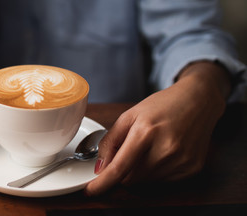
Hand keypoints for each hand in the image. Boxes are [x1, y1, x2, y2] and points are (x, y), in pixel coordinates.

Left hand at [85, 61, 230, 195]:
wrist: (198, 100)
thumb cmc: (162, 105)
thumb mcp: (129, 115)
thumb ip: (110, 141)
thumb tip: (100, 167)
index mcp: (146, 132)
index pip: (120, 167)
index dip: (103, 182)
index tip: (91, 190)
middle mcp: (166, 149)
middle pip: (131, 178)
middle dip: (124, 169)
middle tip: (133, 149)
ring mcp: (181, 161)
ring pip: (145, 181)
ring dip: (140, 170)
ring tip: (151, 146)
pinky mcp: (192, 168)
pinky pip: (163, 181)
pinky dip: (157, 171)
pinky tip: (164, 152)